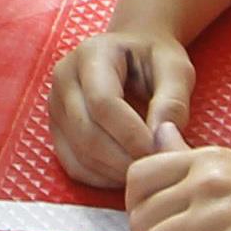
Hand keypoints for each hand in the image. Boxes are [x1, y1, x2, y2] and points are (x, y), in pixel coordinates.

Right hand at [48, 31, 197, 186]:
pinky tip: (127, 171)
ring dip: (115, 171)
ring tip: (147, 168)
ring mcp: (55, 107)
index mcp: (91, 55)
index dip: (132, 133)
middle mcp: (64, 79)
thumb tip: (163, 138)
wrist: (132, 52)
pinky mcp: (56, 131)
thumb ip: (173, 102)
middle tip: (158, 166)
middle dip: (125, 158)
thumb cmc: (155, 59)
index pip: (103, 102)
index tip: (162, 148)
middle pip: (86, 132)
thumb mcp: (175, 69)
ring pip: (78, 154)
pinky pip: (74, 166)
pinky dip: (102, 178)